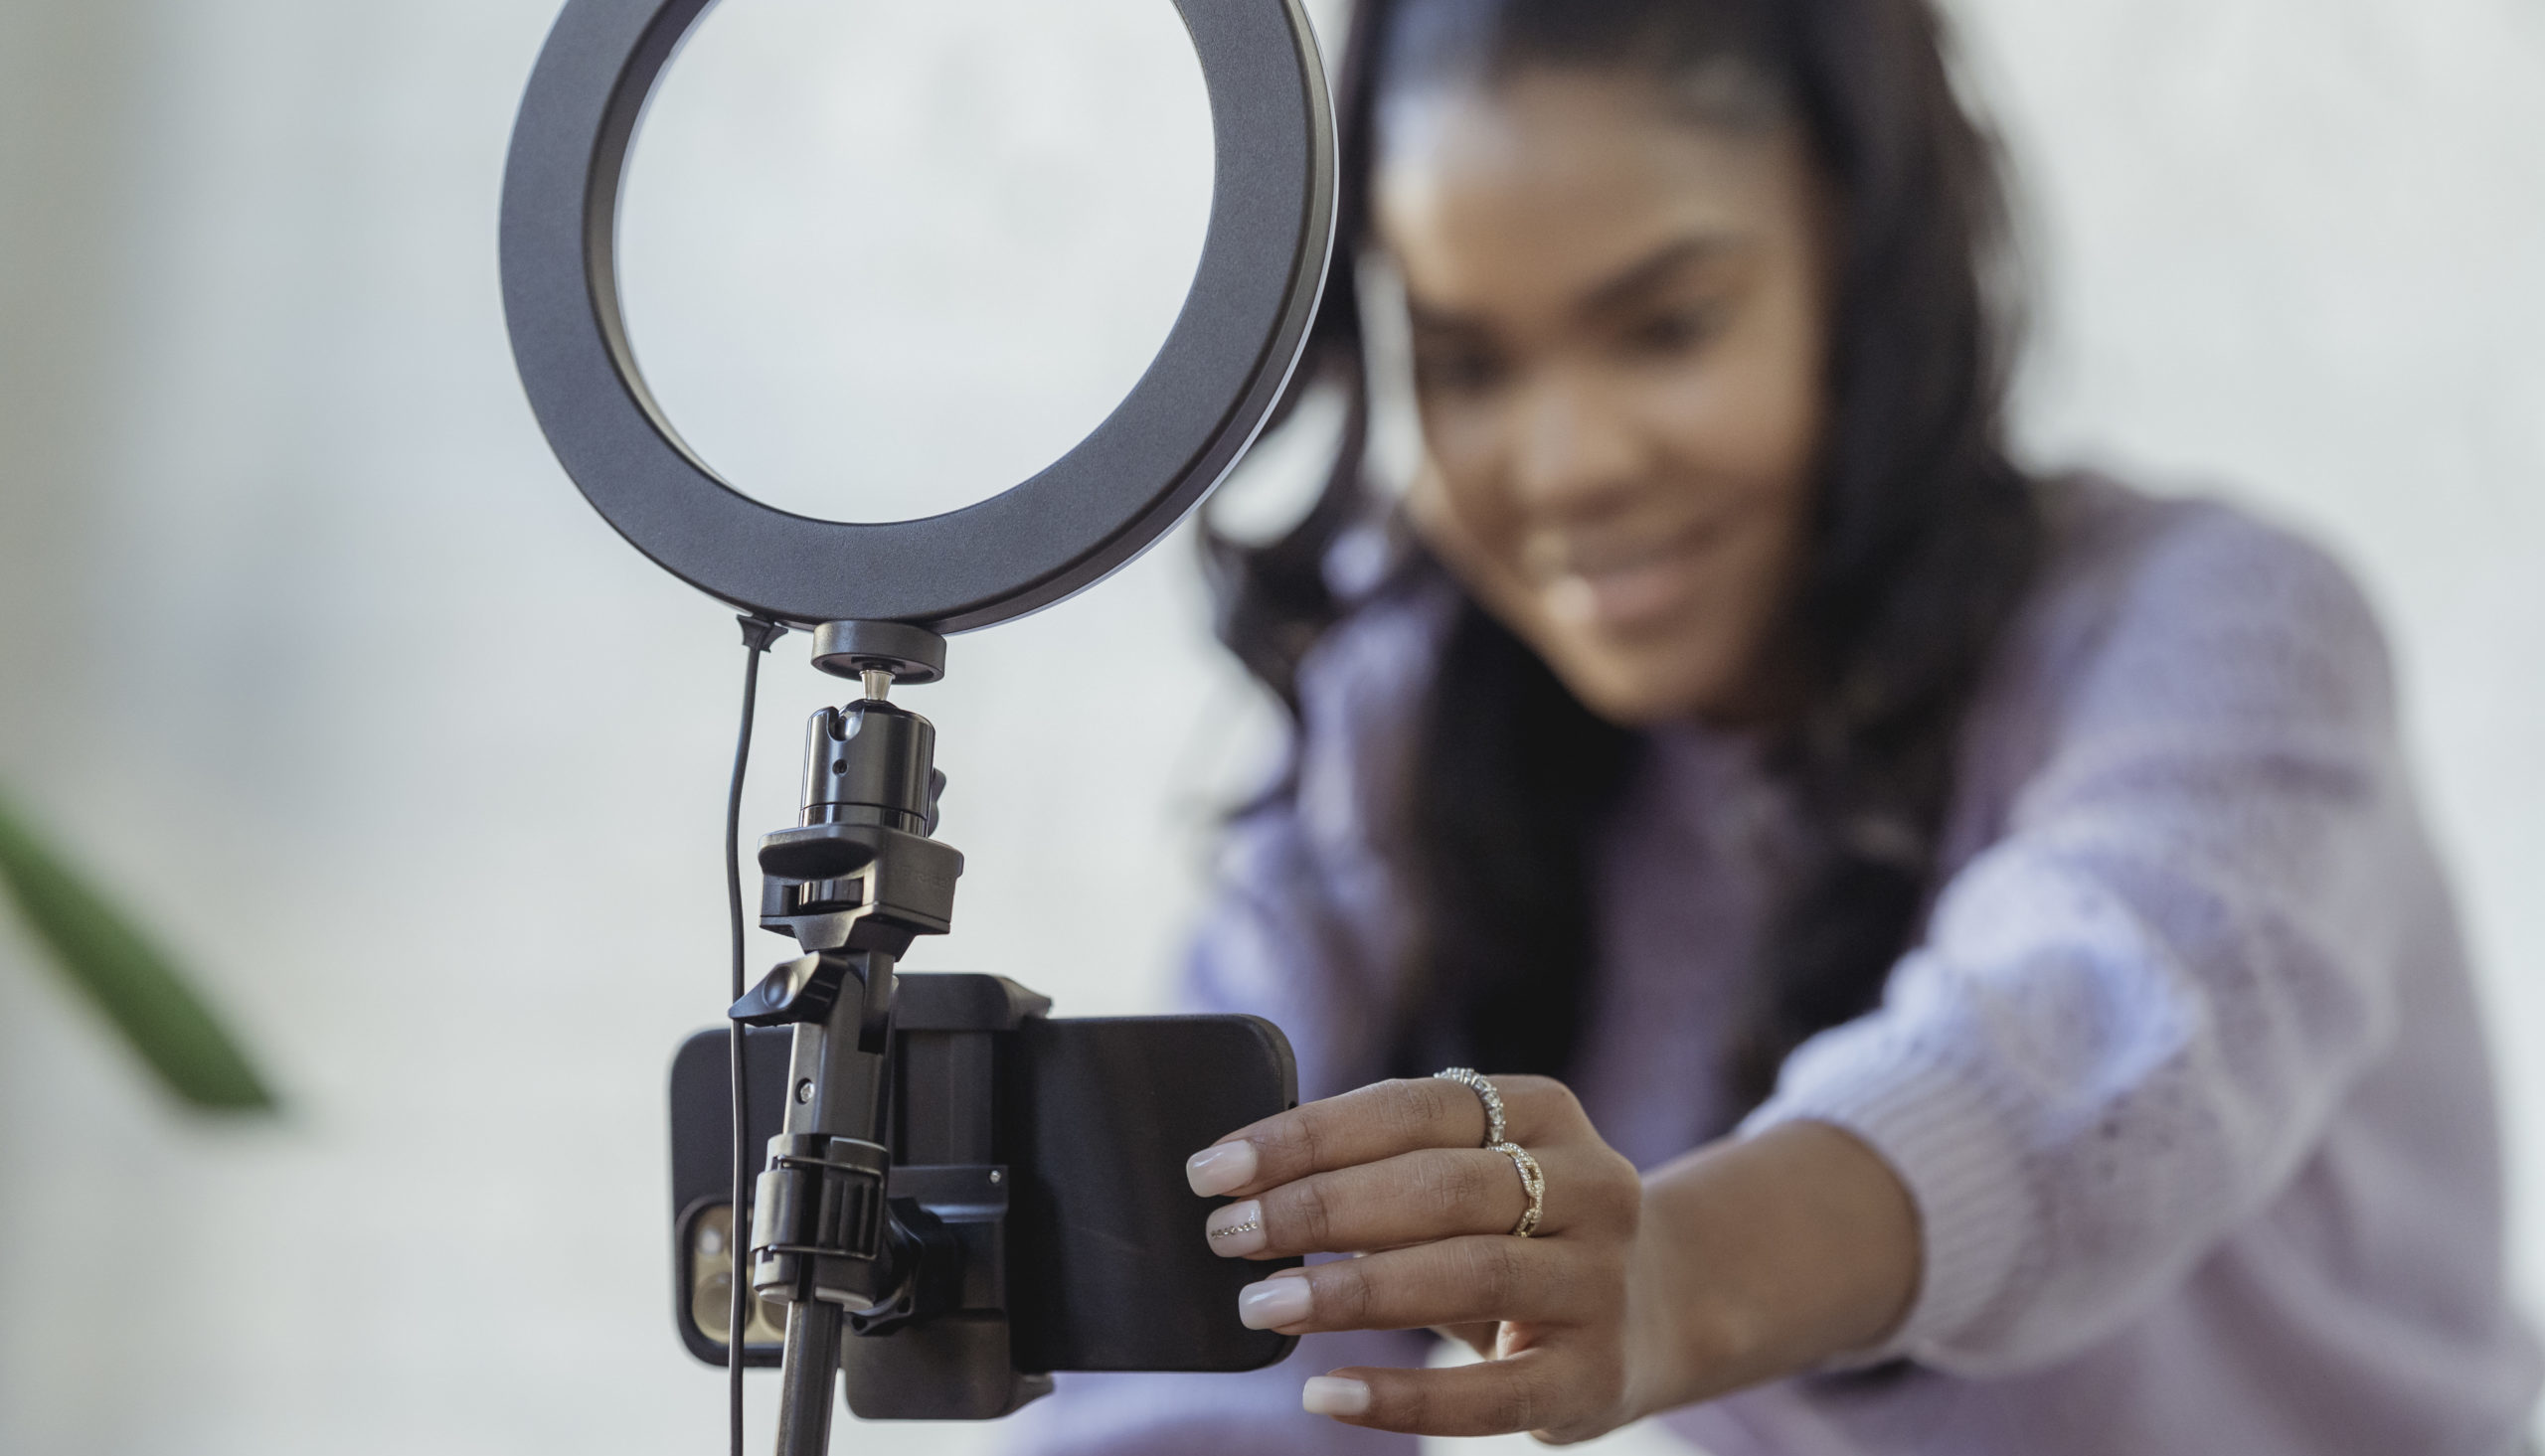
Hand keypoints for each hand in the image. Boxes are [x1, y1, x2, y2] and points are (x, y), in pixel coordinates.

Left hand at [1185, 1076, 1921, 1442]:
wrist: (1655, 1308)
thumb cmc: (1517, 1228)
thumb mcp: (1475, 1171)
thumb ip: (1387, 1163)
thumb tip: (1243, 1181)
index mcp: (1545, 1111)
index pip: (1413, 1107)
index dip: (1307, 1134)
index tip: (1215, 1168)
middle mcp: (1591, 1184)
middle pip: (1440, 1187)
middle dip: (1319, 1208)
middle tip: (1228, 1235)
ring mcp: (1601, 1281)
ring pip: (1468, 1275)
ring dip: (1351, 1290)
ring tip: (1261, 1304)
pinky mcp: (1595, 1374)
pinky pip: (1490, 1393)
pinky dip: (1402, 1395)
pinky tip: (1327, 1393)